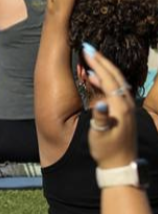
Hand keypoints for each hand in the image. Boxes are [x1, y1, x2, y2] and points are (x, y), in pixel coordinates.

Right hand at [82, 44, 137, 170]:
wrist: (121, 165)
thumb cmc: (108, 151)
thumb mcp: (100, 136)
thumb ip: (100, 118)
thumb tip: (100, 103)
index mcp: (120, 107)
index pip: (109, 78)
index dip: (98, 63)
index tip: (87, 50)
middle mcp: (126, 104)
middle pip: (115, 75)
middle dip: (101, 60)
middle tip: (89, 47)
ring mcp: (127, 107)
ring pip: (116, 81)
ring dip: (103, 69)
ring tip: (90, 60)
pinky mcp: (125, 111)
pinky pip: (116, 89)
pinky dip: (106, 80)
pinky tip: (95, 79)